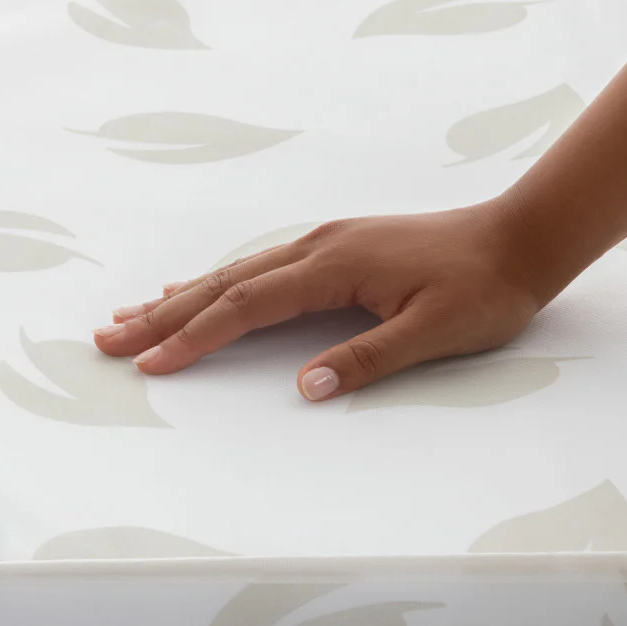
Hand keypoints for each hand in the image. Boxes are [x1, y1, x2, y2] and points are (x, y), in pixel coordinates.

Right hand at [92, 195, 542, 401]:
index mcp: (333, 265)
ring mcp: (322, 243)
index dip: (195, 336)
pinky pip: (259, 266)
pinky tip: (200, 286)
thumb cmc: (483, 286)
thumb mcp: (435, 331)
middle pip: (223, 283)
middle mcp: (316, 247)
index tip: (149, 362)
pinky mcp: (333, 248)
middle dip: (164, 315)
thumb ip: (368, 358)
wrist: (518, 237)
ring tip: (134, 313)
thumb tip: (305, 388)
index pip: (246, 305)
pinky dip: (219, 282)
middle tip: (108, 335)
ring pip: (236, 272)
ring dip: (182, 297)